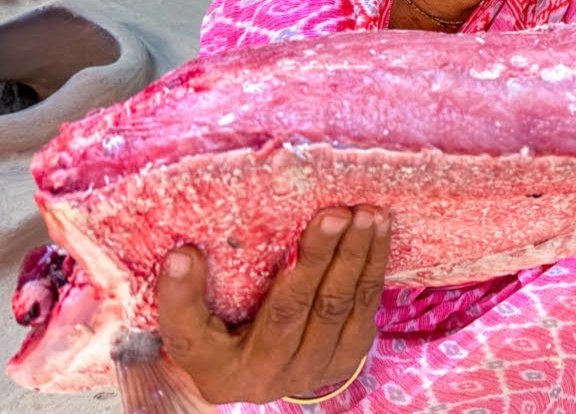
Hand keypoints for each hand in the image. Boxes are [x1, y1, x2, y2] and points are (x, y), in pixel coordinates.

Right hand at [156, 206, 390, 403]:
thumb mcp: (191, 327)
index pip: (196, 335)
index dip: (189, 296)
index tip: (185, 253)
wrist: (260, 374)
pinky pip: (365, 306)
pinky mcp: (347, 358)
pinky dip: (373, 265)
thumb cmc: (219, 338)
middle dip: (317, 258)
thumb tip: (181, 255)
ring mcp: (314, 369)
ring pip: (339, 305)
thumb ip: (181, 297)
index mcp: (220, 370)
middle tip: (333, 215)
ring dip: (357, 256)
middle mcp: (270, 375)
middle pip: (294, 310)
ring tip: (365, 215)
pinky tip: (378, 231)